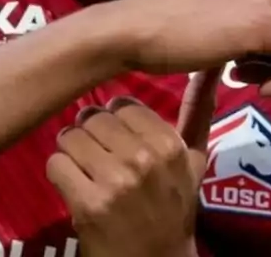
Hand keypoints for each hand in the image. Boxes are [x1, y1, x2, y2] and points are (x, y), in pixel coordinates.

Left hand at [46, 70, 220, 256]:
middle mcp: (145, 159)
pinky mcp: (89, 205)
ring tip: (86, 171)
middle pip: (94, 118)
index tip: (120, 144)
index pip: (122, 106)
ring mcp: (116, 182)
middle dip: (90, 136)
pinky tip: (76, 189)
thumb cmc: (174, 207)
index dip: (115, 124)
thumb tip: (214, 64)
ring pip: (71, 137)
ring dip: (72, 153)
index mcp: (171, 145)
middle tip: (98, 159)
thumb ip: (201, 110)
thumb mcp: (195, 161)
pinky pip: (56, 164)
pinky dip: (60, 175)